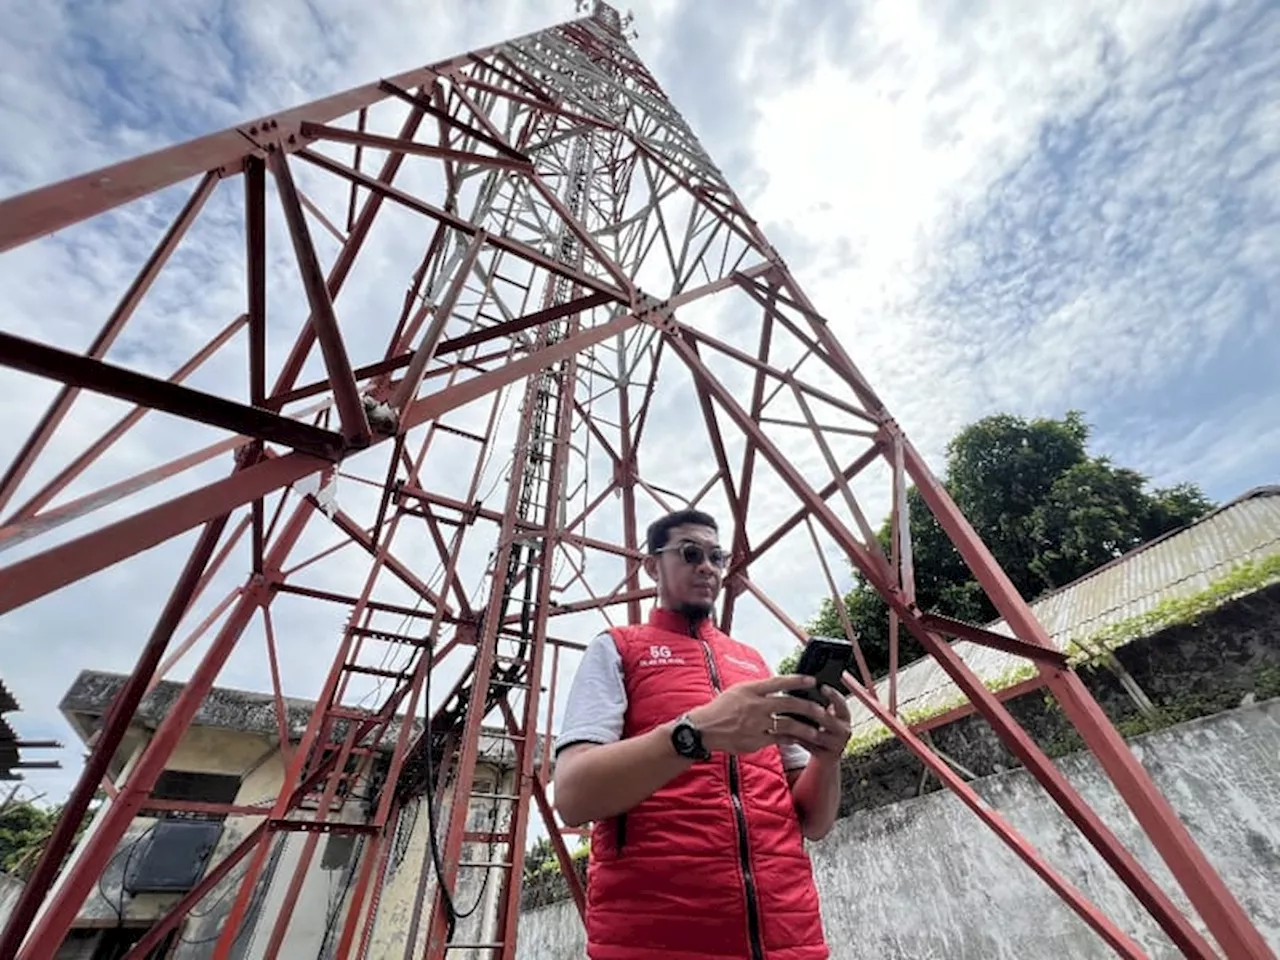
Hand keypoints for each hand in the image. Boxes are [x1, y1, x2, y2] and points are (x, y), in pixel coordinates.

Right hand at [688, 674, 827, 754]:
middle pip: (788, 704)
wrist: (704, 729)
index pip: (778, 682)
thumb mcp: (737, 691)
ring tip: (816, 730)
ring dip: (804, 728)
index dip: (797, 681)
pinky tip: (798, 739)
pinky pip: (778, 740)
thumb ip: (758, 690)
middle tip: (821, 709)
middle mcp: (755, 706)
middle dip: (808, 707)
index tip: (812, 681)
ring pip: (787, 725)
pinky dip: (790, 739)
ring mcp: (756, 724)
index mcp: (750, 690)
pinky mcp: (756, 740)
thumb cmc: (720, 708)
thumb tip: (778, 686)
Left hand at [776, 684, 851, 762]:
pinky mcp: (826, 756)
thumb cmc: (822, 730)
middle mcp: (844, 730)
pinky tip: (782, 732)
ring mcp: (836, 744)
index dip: (833, 695)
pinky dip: (794, 738)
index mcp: (844, 717)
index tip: (822, 687)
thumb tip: (799, 682)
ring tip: (782, 716)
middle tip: (795, 702)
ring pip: (815, 733)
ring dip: (798, 725)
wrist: (826, 757)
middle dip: (810, 710)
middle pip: (827, 719)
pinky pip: (808, 745)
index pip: (841, 703)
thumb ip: (816, 703)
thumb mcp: (824, 716)